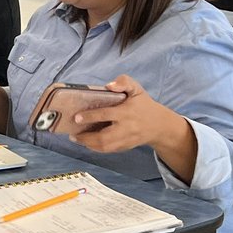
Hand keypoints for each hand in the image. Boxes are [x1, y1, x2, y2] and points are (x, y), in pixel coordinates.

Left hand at [68, 75, 190, 156]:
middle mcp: (126, 128)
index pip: (106, 115)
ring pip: (105, 147)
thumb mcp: (137, 89)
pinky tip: (87, 143)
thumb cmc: (144, 104)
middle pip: (104, 137)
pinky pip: (109, 150)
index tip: (77, 117)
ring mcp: (126, 140)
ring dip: (88, 144)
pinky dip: (96, 148)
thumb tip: (109, 85)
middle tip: (72, 133)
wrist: (160, 125)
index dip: (90, 116)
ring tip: (76, 138)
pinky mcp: (126, 147)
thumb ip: (124, 82)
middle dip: (86, 137)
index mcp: (127, 112)